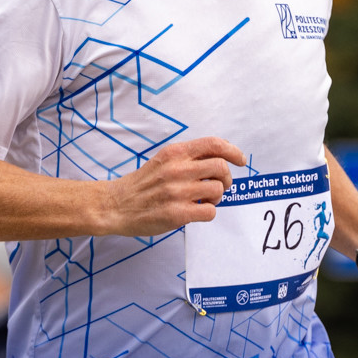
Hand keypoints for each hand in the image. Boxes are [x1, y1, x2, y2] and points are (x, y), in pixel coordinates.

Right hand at [102, 137, 246, 236]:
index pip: (213, 144)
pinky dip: (209, 212)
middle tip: (219, 186)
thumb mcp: (163, 160)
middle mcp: (177, 169)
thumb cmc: (143, 184)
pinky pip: (210, 211)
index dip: (233, 151)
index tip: (241, 160)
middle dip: (227, 178)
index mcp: (175, 153)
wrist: (116, 205)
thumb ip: (188, 157)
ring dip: (217, 197)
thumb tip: (221, 155)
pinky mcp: (176, 214)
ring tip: (205, 200)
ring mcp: (176, 192)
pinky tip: (197, 211)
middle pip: (221, 167)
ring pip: (218, 189)